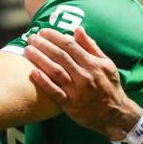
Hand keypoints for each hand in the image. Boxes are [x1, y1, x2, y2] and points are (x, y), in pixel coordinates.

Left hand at [23, 27, 140, 140]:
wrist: (115, 114)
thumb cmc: (109, 86)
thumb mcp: (106, 64)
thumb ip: (91, 47)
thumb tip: (78, 29)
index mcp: (93, 64)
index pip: (70, 45)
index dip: (55, 37)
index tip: (44, 31)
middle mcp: (85, 76)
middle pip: (60, 56)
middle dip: (44, 45)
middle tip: (31, 37)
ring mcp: (77, 91)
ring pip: (56, 71)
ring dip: (40, 59)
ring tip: (28, 50)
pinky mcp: (70, 105)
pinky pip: (54, 92)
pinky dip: (43, 82)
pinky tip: (32, 73)